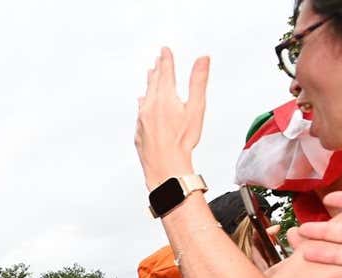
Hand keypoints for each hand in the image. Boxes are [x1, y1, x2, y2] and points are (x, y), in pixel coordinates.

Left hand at [135, 48, 209, 189]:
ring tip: (150, 74)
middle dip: (157, 69)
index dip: (166, 59)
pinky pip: (140, 111)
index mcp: (164, 97)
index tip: (165, 49)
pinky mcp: (139, 131)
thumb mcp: (196, 108)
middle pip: (153, 82)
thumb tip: (202, 59)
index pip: (165, 72)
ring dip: (149, 83)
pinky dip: (143, 102)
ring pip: (145, 95)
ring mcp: (142, 119)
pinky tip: (142, 102)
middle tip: (158, 59)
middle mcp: (150, 105)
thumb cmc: (182, 141)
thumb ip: (198, 81)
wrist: (165, 165)